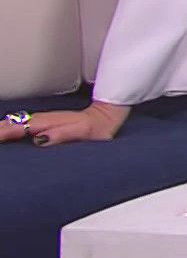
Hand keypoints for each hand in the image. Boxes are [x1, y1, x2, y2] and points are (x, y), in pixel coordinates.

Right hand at [1, 101, 130, 145]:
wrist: (105, 117)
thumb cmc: (95, 128)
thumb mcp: (81, 133)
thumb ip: (61, 135)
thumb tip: (40, 140)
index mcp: (47, 123)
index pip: (18, 128)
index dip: (3, 133)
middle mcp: (42, 119)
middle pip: (13, 123)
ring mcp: (43, 119)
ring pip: (16, 122)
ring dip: (2, 127)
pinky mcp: (46, 122)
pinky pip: (22, 123)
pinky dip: (11, 126)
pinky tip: (6, 130)